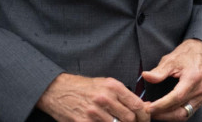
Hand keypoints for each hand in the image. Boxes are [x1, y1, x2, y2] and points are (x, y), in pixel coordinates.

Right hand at [34, 73, 148, 121]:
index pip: (137, 105)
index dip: (144, 116)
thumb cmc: (83, 87)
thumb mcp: (105, 84)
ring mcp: (93, 111)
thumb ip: (123, 95)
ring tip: (116, 121)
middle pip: (129, 118)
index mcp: (113, 86)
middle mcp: (105, 98)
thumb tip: (144, 106)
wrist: (56, 90)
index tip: (145, 120)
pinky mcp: (83, 121)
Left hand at [143, 39, 201, 120]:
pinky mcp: (200, 100)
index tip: (148, 108)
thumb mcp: (170, 60)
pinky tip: (163, 111)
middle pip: (180, 110)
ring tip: (153, 112)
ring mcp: (201, 96)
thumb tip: (146, 76)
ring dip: (167, 116)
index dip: (161, 105)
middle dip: (161, 113)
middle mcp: (199, 89)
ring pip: (183, 115)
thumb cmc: (186, 55)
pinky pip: (186, 113)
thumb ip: (159, 71)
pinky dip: (173, 115)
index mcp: (193, 78)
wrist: (200, 52)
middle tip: (146, 111)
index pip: (176, 97)